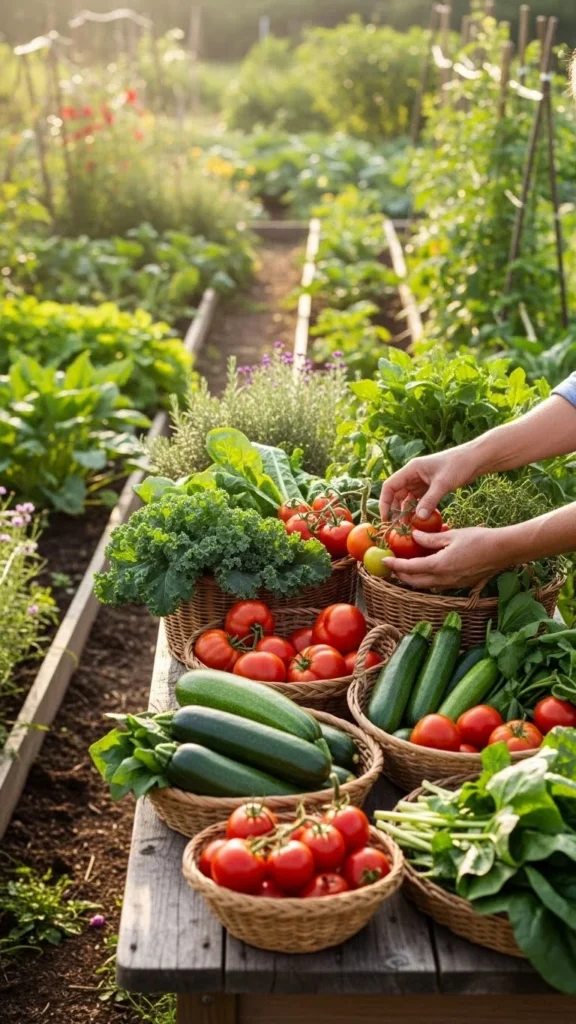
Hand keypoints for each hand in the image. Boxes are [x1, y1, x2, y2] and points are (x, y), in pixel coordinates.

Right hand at [379, 449, 477, 522]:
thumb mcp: (443, 483)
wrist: (475, 459)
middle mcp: (413, 475)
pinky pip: (419, 501)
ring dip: (407, 512)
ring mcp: (421, 481)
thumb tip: (419, 518)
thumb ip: (430, 500)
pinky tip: (421, 521)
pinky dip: (418, 510)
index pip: (389, 486)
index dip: (385, 503)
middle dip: (396, 511)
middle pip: (396, 494)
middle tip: (399, 527)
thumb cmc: (458, 465)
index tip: (386, 518)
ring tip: (409, 527)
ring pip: (407, 499)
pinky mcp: (430, 487)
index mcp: (411, 469)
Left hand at [382, 527, 511, 589]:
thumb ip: (430, 538)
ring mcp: (452, 584)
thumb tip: (414, 536)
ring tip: (404, 568)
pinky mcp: (460, 584)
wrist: (503, 551)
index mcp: (440, 566)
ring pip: (425, 586)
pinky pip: (437, 584)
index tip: (384, 561)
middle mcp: (444, 579)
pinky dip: (426, 579)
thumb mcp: (452, 535)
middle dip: (400, 575)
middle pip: (414, 582)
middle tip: (391, 566)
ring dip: (412, 579)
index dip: (395, 565)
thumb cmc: (479, 539)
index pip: (410, 569)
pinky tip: (425, 568)